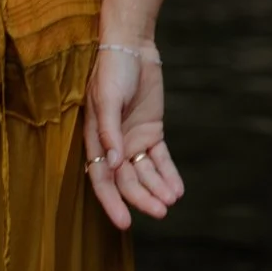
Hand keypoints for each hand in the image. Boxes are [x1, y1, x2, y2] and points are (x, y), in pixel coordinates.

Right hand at [83, 47, 184, 230]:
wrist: (131, 47)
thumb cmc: (111, 70)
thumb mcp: (107, 98)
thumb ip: (108, 131)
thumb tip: (110, 164)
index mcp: (95, 139)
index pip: (101, 178)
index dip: (112, 202)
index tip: (124, 223)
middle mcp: (112, 145)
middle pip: (126, 180)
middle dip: (141, 198)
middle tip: (160, 213)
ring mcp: (132, 139)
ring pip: (144, 173)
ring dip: (157, 189)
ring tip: (171, 202)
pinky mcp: (151, 132)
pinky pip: (160, 159)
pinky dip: (168, 175)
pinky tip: (176, 190)